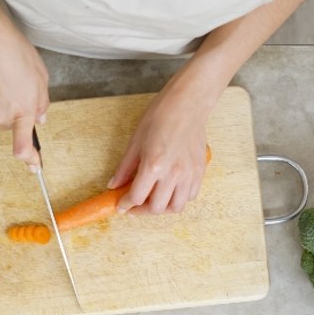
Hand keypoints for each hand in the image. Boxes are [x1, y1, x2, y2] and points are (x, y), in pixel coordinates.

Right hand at [0, 11, 48, 167]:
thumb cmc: (14, 50)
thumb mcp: (41, 76)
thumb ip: (41, 102)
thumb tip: (39, 117)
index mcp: (22, 111)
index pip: (23, 146)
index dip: (29, 159)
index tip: (34, 166)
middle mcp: (0, 114)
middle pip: (9, 123)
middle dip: (15, 110)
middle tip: (19, 85)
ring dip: (1, 96)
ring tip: (4, 71)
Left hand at [108, 79, 216, 213]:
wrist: (188, 104)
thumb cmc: (160, 116)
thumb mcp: (135, 141)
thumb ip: (124, 168)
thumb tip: (113, 185)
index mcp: (154, 165)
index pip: (137, 197)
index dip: (125, 205)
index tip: (121, 206)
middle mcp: (174, 174)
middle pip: (157, 208)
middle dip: (142, 210)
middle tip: (135, 204)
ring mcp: (189, 174)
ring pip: (176, 207)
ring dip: (162, 208)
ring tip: (153, 200)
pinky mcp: (200, 172)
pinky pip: (190, 196)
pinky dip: (178, 198)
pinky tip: (169, 190)